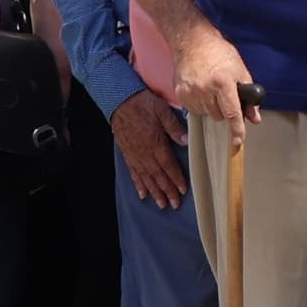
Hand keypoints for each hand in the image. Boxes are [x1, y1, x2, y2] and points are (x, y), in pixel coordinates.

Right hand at [111, 88, 189, 208]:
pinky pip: (134, 172)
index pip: (168, 165)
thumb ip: (174, 127)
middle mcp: (145, 153)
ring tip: (161, 204)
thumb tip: (186, 142)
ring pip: (146, 178)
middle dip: (167, 191)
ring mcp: (135, 155)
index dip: (176, 179)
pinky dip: (138, 184)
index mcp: (156, 143)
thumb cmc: (143, 104)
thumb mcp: (162, 110)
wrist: (120, 101)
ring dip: (154, 192)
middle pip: (158, 176)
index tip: (182, 191)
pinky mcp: (127, 154)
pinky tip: (143, 194)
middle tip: (174, 205)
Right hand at [173, 25, 258, 132]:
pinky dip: (201, 105)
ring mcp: (190, 92)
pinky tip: (202, 90)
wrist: (193, 41)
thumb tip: (255, 118)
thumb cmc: (219, 53)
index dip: (237, 129)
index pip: (232, 113)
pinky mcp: (180, 93)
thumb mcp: (240, 71)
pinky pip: (194, 110)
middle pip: (219, 116)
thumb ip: (249, 97)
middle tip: (225, 95)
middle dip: (225, 110)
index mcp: (223, 82)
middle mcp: (205, 89)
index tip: (238, 142)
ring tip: (212, 89)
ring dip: (213, 108)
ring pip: (207, 114)